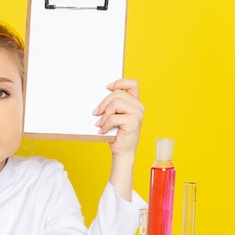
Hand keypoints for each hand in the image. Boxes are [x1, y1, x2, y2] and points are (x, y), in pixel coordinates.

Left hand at [93, 78, 143, 199]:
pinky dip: (105, 124)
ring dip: (104, 114)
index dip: (119, 82)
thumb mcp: (114, 116)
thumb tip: (99, 98)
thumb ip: (112, 106)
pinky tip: (102, 131)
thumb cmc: (116, 134)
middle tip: (95, 113)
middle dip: (103, 103)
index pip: (132, 83)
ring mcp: (137, 114)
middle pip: (117, 94)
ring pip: (115, 103)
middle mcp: (139, 107)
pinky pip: (114, 117)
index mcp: (135, 103)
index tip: (107, 88)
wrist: (122, 152)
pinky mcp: (133, 122)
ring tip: (100, 123)